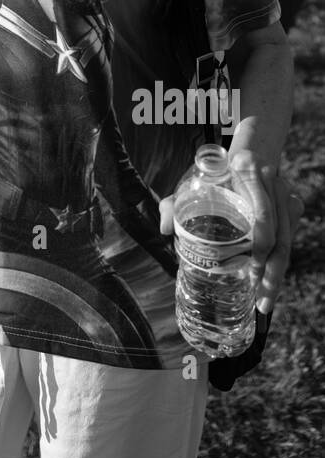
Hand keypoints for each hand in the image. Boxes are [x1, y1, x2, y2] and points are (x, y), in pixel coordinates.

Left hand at [160, 152, 303, 313]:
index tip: (250, 270)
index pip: (262, 214)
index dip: (260, 245)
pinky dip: (280, 263)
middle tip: (259, 299)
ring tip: (264, 301)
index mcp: (250, 172)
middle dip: (271, 271)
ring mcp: (286, 196)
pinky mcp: (292, 207)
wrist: (245, 155)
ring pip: (288, 241)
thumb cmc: (214, 174)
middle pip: (280, 236)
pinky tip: (268, 284)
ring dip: (277, 274)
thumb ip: (175, 203)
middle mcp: (274, 184)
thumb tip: (166, 228)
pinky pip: (290, 239)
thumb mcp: (193, 183)